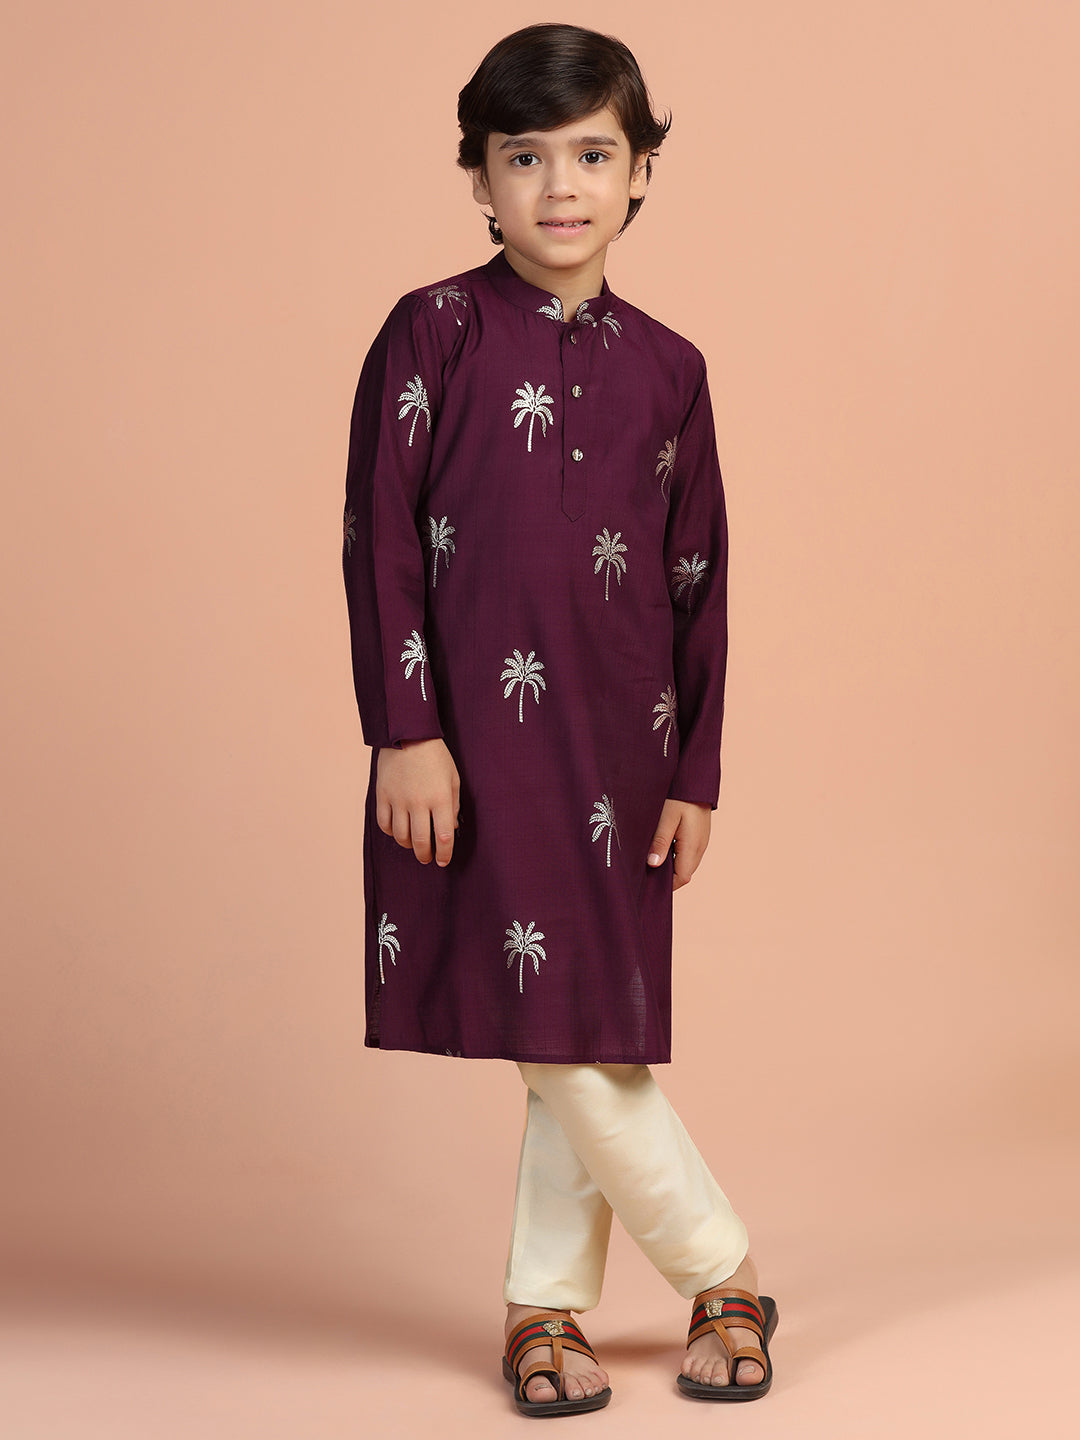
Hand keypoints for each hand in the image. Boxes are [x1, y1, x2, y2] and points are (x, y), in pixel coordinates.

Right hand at [375, 738, 460, 866]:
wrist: (408, 734)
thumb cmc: (436, 757)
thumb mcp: (453, 778)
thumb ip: (453, 805)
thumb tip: (450, 829)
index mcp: (440, 799)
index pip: (443, 837)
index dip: (444, 854)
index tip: (443, 861)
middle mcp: (418, 803)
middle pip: (421, 842)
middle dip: (425, 856)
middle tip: (427, 859)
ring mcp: (398, 800)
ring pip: (401, 836)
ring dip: (409, 846)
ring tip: (414, 845)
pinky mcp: (382, 795)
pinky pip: (384, 824)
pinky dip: (391, 832)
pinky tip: (398, 831)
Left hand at [647, 799, 710, 889]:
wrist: (696, 777)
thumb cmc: (680, 796)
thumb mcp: (666, 818)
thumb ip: (660, 842)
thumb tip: (653, 865)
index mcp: (692, 847)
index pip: (681, 878)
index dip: (666, 885)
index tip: (648, 883)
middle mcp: (700, 847)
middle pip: (684, 873)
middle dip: (666, 877)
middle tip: (645, 872)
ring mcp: (701, 841)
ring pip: (685, 863)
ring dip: (670, 865)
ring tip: (651, 858)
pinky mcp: (698, 835)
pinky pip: (687, 853)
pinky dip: (675, 855)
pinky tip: (661, 846)